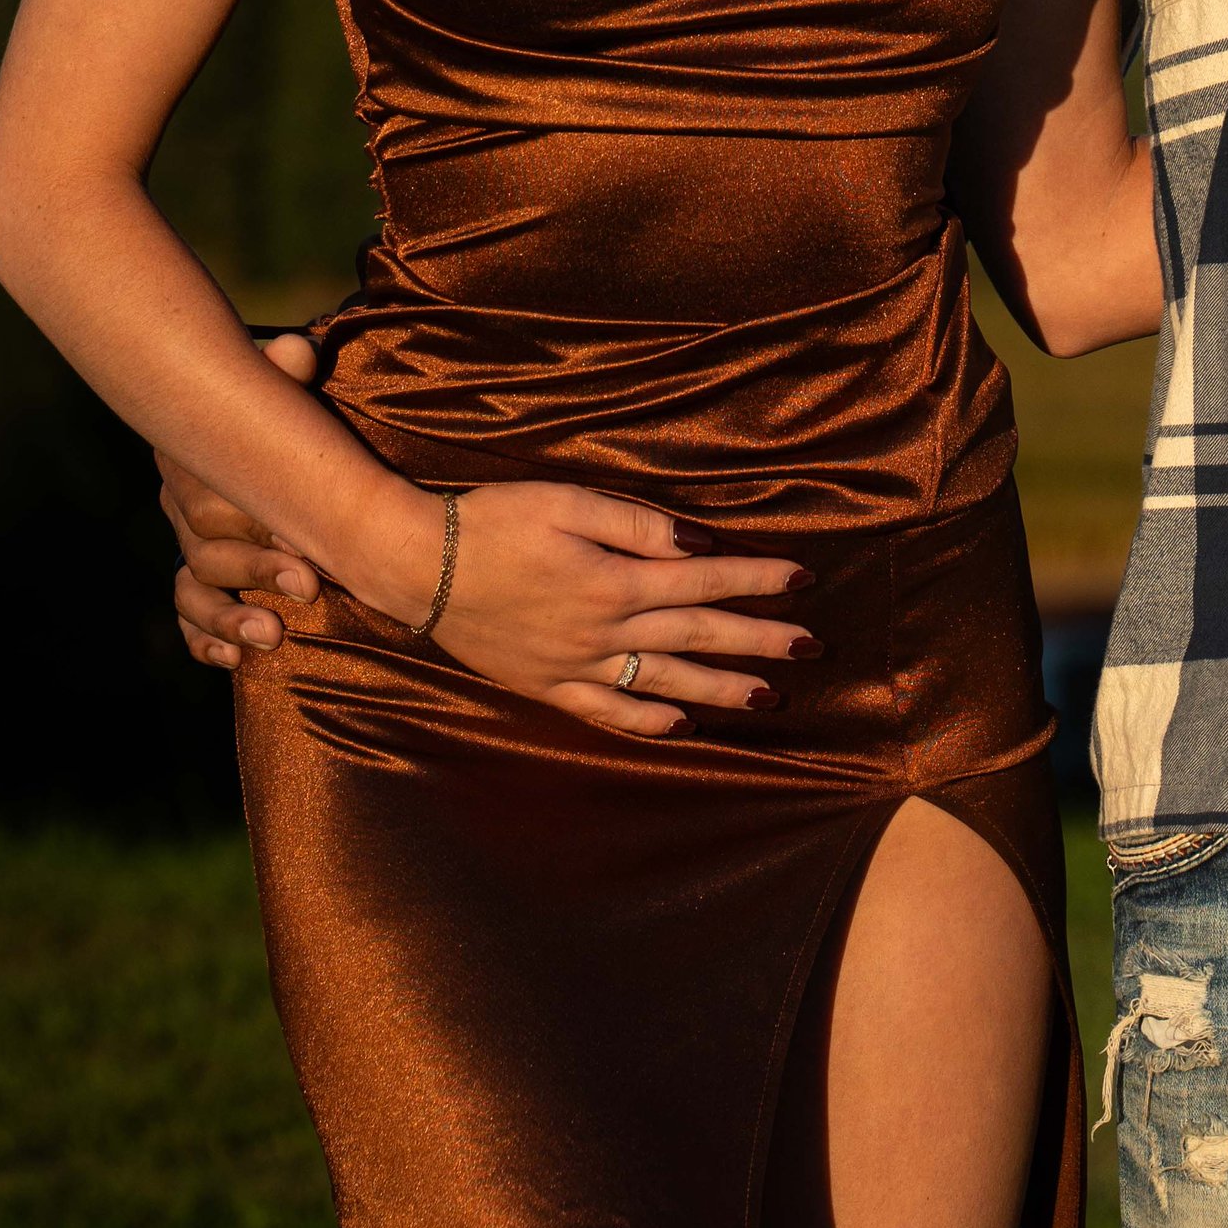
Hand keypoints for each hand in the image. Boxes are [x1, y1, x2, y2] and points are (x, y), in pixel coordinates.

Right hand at [164, 332, 323, 667]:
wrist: (292, 433)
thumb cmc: (292, 404)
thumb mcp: (291, 382)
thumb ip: (290, 370)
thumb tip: (298, 353)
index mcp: (201, 458)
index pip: (211, 498)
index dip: (254, 522)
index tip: (303, 542)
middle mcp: (189, 505)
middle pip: (207, 549)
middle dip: (257, 571)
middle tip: (309, 587)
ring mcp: (193, 546)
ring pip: (194, 588)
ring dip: (230, 616)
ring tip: (273, 637)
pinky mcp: (204, 584)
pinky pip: (189, 617)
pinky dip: (206, 639)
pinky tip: (234, 659)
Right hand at [413, 479, 814, 736]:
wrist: (417, 567)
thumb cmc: (493, 521)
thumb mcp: (567, 501)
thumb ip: (636, 524)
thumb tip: (697, 543)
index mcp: (615, 582)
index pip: (704, 582)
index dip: (757, 579)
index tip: (802, 578)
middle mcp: (603, 633)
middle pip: (697, 638)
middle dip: (758, 641)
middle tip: (809, 646)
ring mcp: (575, 667)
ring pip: (664, 683)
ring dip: (720, 690)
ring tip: (768, 697)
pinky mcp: (545, 686)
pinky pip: (607, 714)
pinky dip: (648, 722)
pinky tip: (681, 726)